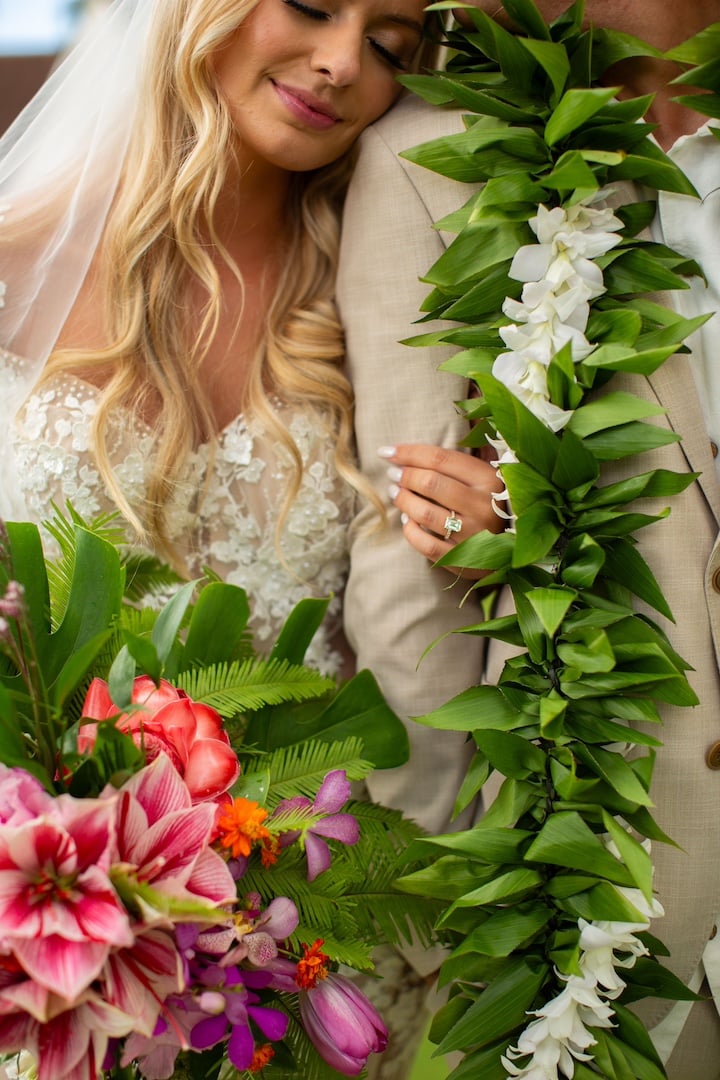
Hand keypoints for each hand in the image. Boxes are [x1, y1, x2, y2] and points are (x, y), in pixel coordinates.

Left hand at [379, 443, 504, 579]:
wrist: (514, 549)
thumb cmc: (491, 505)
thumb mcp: (484, 479)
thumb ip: (455, 465)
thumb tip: (407, 453)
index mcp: (489, 479)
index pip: (440, 458)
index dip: (408, 453)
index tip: (387, 452)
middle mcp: (482, 506)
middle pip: (430, 483)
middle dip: (404, 476)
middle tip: (393, 474)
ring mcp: (473, 534)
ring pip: (424, 513)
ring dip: (403, 500)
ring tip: (396, 493)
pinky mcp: (462, 559)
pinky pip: (425, 544)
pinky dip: (410, 530)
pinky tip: (407, 520)